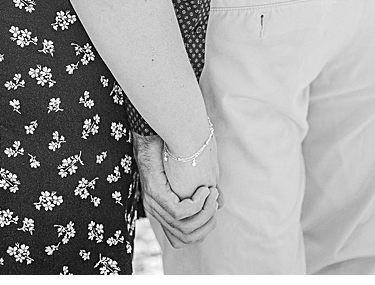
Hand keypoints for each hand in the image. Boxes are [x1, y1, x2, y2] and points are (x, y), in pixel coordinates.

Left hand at [134, 132, 218, 247]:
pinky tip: (203, 189)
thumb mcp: (192, 178)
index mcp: (161, 210)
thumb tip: (221, 205)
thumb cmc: (173, 152)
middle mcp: (155, 210)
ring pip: (184, 226)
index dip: (201, 234)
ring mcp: (153, 203)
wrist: (157, 133)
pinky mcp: (155, 193)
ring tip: (211, 193)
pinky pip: (180, 212)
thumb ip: (205, 194)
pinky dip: (197, 203)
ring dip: (205, 212)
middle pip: (185, 238)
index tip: (213, 215)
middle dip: (208, 223)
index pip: (180, 240)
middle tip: (216, 201)